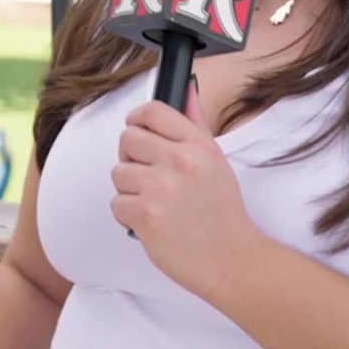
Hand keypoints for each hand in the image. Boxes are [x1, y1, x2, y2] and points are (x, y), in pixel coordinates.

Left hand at [111, 81, 267, 300]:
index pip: (152, 111)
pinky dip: (129, 215)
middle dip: (132, 158)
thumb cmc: (222, 212)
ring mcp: (161, 189)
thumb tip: (186, 89)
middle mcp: (179, 162)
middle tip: (149, 176)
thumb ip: (195, 123)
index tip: (137, 129)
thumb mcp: (216, 160)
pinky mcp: (146, 216)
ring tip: (154, 202)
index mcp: (197, 145)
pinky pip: (116, 203)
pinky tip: (151, 221)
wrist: (231, 260)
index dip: (137, 118)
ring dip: (130, 189)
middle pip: (127, 139)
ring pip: (118, 172)